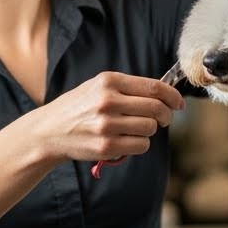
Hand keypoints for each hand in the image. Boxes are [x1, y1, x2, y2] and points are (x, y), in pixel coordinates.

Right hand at [28, 71, 183, 163]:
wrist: (48, 131)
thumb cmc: (78, 108)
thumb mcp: (98, 87)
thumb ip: (128, 88)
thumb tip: (165, 94)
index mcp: (108, 81)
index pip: (154, 86)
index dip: (173, 96)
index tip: (179, 103)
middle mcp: (107, 100)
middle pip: (156, 108)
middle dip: (166, 116)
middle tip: (164, 120)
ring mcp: (106, 124)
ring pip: (150, 128)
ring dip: (149, 131)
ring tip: (134, 130)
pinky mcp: (106, 146)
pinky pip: (141, 145)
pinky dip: (139, 145)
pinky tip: (126, 141)